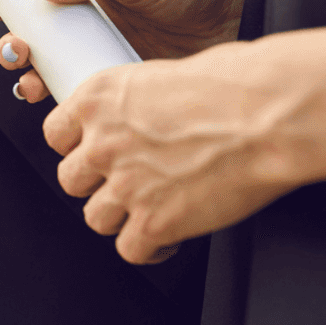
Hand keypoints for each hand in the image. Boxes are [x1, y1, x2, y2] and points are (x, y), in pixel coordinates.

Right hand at [0, 0, 251, 101]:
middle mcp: (83, 34)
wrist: (245, 22)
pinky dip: (65, 114)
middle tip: (13, 51)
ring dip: (29, 82)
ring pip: (47, 80)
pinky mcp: (119, 99)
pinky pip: (80, 110)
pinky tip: (65, 113)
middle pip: (27, 45)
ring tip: (33, 82)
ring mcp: (98, 67)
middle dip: (7, 49)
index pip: (22, 1)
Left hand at [41, 26, 325, 264]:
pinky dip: (150, 248)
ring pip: (95, 218)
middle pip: (70, 179)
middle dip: (97, 184)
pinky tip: (168, 236)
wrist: (270, 115)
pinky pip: (130, 250)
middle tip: (127, 181)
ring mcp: (124, 185)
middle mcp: (101, 142)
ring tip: (150, 208)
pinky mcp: (154, 223)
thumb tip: (137, 115)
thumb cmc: (234, 85)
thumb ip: (133, 103)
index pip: (55, 134)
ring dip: (121, 217)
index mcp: (97, 98)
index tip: (93, 152)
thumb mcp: (163, 74)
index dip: (76, 146)